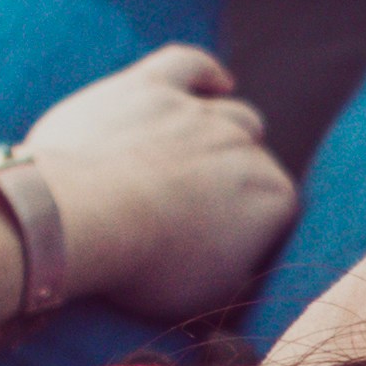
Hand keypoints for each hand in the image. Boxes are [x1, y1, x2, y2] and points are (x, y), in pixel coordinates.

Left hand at [14, 46, 300, 319]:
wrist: (85, 219)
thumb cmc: (145, 267)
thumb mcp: (207, 300)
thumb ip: (240, 280)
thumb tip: (248, 282)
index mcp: (272, 197)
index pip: (280, 208)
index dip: (255, 228)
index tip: (228, 249)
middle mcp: (246, 146)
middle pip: (254, 159)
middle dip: (234, 184)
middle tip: (199, 213)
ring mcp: (197, 112)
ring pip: (231, 115)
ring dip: (222, 136)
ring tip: (197, 162)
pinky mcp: (151, 88)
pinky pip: (188, 66)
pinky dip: (203, 73)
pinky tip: (215, 82)